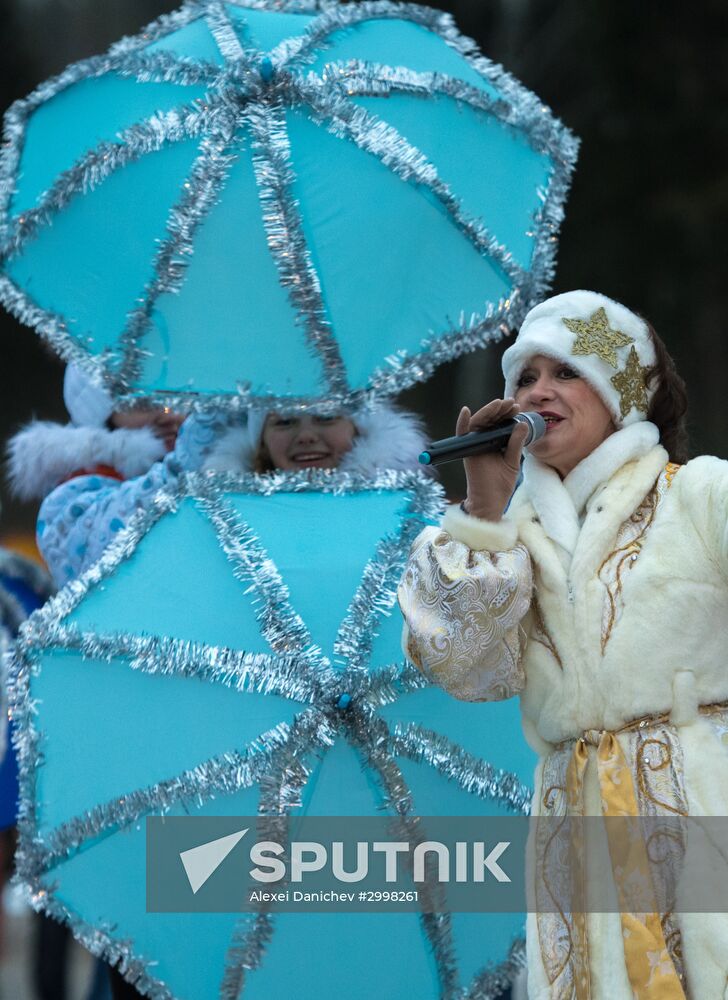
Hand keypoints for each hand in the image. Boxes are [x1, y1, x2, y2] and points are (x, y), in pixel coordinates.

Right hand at [457, 398, 527, 520]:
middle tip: (511, 403)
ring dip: (488, 412)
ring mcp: (474, 446)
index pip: (499, 423)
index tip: (517, 407)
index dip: (507, 414)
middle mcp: (483, 442)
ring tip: (499, 404)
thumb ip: (516, 443)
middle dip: (500, 410)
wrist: (491, 502)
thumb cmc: (500, 484)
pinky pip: (462, 434)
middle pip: (489, 420)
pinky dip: (462, 423)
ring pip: (478, 423)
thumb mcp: (513, 461)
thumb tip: (522, 424)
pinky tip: (466, 411)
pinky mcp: (467, 452)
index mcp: (495, 442)